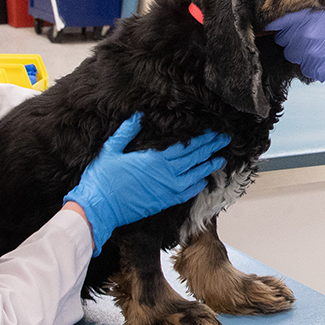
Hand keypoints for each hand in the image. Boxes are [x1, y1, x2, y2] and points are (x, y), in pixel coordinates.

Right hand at [64, 114, 229, 253]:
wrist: (99, 209)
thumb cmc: (102, 179)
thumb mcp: (111, 149)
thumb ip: (126, 131)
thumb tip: (138, 116)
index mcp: (155, 159)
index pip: (186, 146)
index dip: (202, 138)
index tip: (213, 131)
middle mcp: (166, 174)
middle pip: (195, 158)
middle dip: (211, 148)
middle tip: (225, 140)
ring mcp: (166, 190)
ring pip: (195, 176)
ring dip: (209, 166)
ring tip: (221, 159)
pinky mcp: (163, 202)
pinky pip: (186, 193)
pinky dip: (197, 185)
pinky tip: (202, 181)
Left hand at [266, 0, 324, 83]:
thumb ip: (318, 1)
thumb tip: (301, 0)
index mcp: (307, 16)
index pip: (276, 22)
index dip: (278, 23)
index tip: (281, 25)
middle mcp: (304, 36)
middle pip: (284, 40)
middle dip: (293, 37)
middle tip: (311, 34)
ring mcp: (311, 55)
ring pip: (295, 56)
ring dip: (303, 52)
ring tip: (323, 45)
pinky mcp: (320, 71)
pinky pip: (307, 69)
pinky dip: (315, 64)